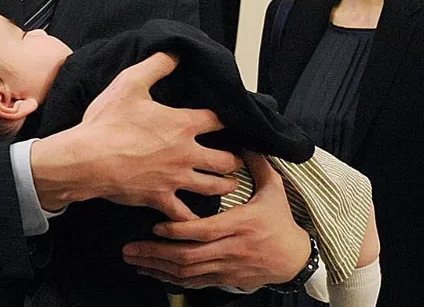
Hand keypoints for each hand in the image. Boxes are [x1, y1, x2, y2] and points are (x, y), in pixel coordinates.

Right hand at [31, 52, 242, 217]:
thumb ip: (156, 66)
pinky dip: (193, 218)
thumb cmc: (107, 123)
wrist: (85, 160)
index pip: (219, 120)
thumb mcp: (131, 84)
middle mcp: (186, 153)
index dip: (227, 119)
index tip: (231, 120)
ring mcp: (175, 179)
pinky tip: (197, 219)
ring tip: (230, 184)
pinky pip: (184, 214)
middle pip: (226, 159)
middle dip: (234, 159)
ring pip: (213, 186)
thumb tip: (174, 53)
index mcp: (183, 125)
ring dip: (224, 185)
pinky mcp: (160, 199)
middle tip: (236, 159)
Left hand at [122, 152, 311, 289]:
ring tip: (135, 260)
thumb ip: (259, 166)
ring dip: (158, 268)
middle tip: (130, 248)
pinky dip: (170, 279)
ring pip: (187, 272)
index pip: (205, 231)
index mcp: (242, 224)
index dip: (179, 231)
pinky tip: (153, 273)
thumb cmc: (281, 222)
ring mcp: (227, 267)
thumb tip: (246, 142)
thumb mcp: (274, 190)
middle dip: (157, 253)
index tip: (156, 227)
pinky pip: (193, 282)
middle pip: (189, 256)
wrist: (292, 258)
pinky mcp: (224, 279)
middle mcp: (232, 248)